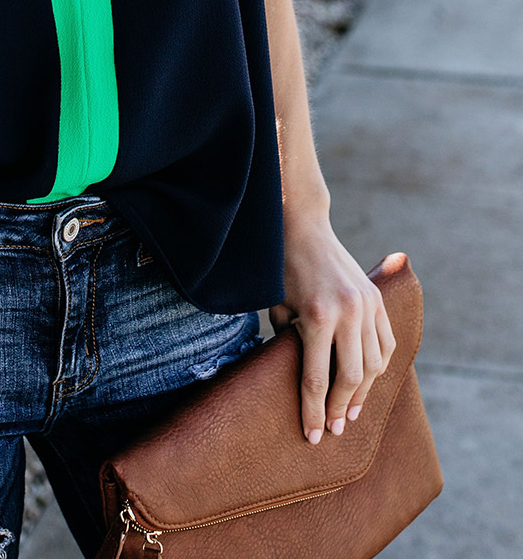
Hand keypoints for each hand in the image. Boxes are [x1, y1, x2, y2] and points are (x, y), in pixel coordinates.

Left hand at [268, 214, 396, 444]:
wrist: (303, 227)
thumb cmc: (282, 270)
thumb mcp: (277, 309)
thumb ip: (290, 344)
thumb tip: (300, 381)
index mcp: (317, 317)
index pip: (317, 379)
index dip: (314, 412)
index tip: (313, 436)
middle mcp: (347, 313)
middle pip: (350, 377)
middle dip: (341, 409)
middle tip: (334, 429)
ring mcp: (366, 305)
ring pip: (374, 364)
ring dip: (363, 392)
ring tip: (352, 412)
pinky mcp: (376, 299)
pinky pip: (387, 342)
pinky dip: (380, 365)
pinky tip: (368, 380)